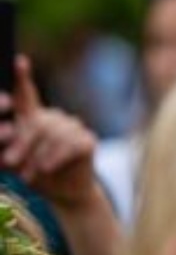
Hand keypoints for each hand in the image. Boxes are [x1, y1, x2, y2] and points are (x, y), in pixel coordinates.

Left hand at [0, 55, 100, 207]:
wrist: (63, 193)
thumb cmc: (33, 172)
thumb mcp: (11, 162)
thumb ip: (5, 148)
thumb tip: (7, 136)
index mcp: (34, 117)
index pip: (26, 95)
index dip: (23, 77)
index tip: (20, 61)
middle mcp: (54, 117)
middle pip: (36, 122)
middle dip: (21, 143)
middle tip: (9, 162)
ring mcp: (73, 127)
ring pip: (53, 135)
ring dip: (37, 157)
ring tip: (29, 176)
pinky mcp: (88, 140)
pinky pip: (69, 144)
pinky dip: (55, 158)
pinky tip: (48, 168)